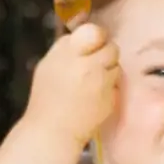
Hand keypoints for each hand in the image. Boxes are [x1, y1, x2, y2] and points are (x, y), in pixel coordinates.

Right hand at [24, 23, 119, 147]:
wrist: (52, 132)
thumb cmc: (46, 99)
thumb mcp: (47, 66)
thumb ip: (66, 49)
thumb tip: (83, 39)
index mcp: (68, 53)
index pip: (95, 32)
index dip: (97, 38)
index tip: (92, 45)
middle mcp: (87, 65)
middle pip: (111, 47)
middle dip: (106, 54)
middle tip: (95, 65)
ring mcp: (101, 82)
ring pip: (116, 66)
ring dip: (108, 71)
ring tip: (93, 83)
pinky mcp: (110, 98)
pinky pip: (116, 86)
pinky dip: (109, 89)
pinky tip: (95, 97)